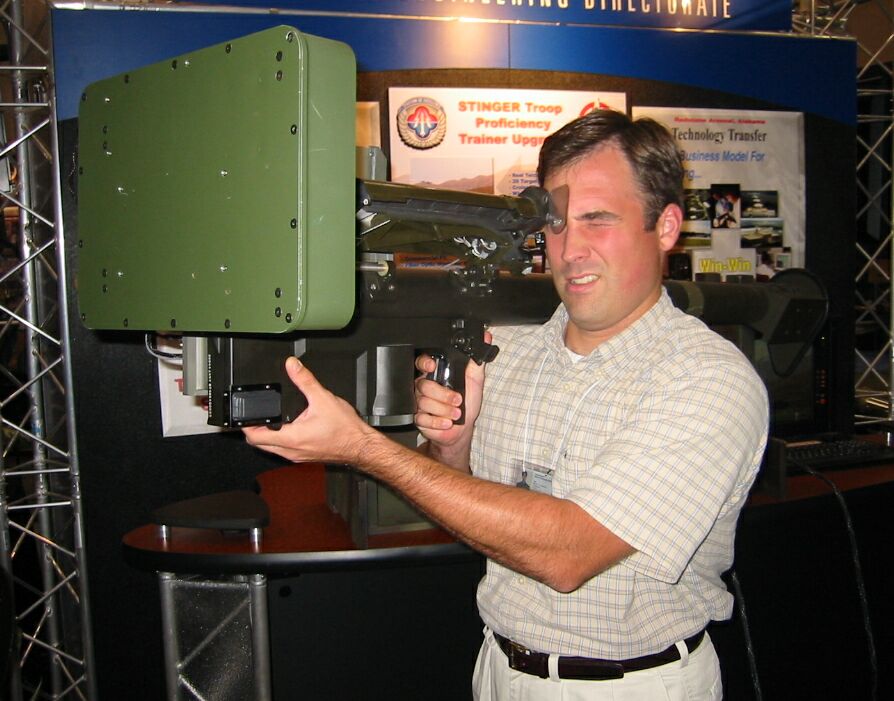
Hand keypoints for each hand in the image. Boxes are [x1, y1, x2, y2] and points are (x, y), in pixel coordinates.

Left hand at [243, 357, 372, 464]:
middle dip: (252, 430)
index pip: (255, 436)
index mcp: (291, 438)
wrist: (360, 445)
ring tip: (268, 420)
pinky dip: (278, 441)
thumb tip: (292, 366)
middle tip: (253, 415)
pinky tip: (287, 429)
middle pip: (258, 444)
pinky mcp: (303, 457)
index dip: (245, 425)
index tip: (243, 414)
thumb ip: (305, 380)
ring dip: (265, 436)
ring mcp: (296, 456)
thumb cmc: (345, 429)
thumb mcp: (323, 398)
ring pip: (270, 449)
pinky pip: (282, 451)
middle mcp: (290, 451)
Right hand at [413, 332, 489, 452]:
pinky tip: (447, 422)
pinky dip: (438, 422)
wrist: (463, 428)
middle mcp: (426, 387)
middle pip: (424, 385)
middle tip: (458, 400)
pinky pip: (423, 419)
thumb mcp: (475, 380)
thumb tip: (485, 338)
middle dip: (443, 394)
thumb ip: (477, 360)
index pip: (423, 362)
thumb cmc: (468, 403)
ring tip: (456, 413)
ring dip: (444, 409)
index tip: (433, 366)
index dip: (425, 363)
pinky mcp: (420, 420)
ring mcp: (421, 403)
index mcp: (437, 374)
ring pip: (424, 402)